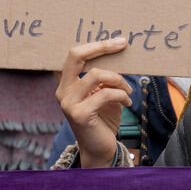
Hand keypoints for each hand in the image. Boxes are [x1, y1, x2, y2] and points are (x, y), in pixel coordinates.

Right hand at [56, 38, 131, 167]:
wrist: (101, 148)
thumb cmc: (103, 118)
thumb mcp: (103, 93)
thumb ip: (104, 77)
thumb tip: (119, 53)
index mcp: (66, 83)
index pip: (74, 54)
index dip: (96, 44)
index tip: (118, 41)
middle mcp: (63, 91)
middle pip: (76, 56)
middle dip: (101, 47)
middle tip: (122, 44)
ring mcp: (68, 103)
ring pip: (96, 75)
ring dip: (118, 80)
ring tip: (127, 90)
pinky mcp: (79, 114)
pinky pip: (106, 94)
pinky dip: (121, 95)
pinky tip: (127, 101)